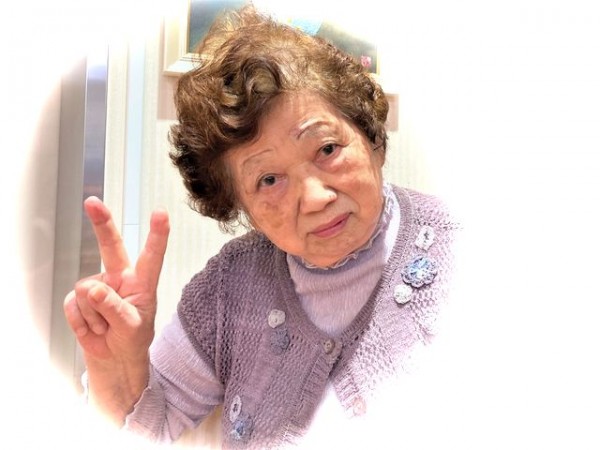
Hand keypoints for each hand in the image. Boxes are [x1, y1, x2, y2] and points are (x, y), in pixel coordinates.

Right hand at [64, 196, 169, 362]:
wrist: (114, 359)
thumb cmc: (133, 340)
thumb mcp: (132, 327)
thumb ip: (115, 308)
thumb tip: (93, 289)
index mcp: (143, 282)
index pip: (151, 256)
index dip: (157, 235)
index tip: (161, 213)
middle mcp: (120, 277)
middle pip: (111, 246)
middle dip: (101, 223)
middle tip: (92, 202)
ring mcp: (99, 285)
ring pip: (88, 292)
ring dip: (95, 316)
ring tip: (106, 327)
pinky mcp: (79, 298)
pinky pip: (73, 305)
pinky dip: (81, 322)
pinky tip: (92, 329)